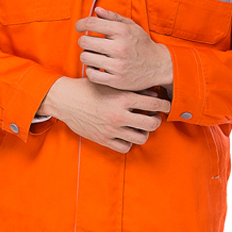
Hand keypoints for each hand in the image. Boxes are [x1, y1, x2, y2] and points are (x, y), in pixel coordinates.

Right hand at [37, 77, 170, 153]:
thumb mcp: (111, 84)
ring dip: (143, 132)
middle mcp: (119, 115)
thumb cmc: (88, 88)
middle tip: (152, 117)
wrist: (65, 99)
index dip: (164, 105)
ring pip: (141, 138)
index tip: (165, 106)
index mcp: (122, 98)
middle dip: (155, 120)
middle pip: (152, 123)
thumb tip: (153, 94)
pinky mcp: (103, 139)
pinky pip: (125, 147)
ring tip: (139, 127)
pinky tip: (126, 135)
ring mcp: (111, 129)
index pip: (154, 103)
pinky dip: (129, 143)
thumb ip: (132, 89)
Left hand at [76, 7, 173, 90]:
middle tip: (89, 42)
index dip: (80, 24)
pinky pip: (91, 74)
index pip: (91, 23)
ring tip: (94, 55)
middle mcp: (119, 47)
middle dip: (84, 40)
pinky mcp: (116, 80)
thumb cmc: (142, 44)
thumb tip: (97, 10)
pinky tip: (97, 66)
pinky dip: (91, 70)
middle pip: (85, 41)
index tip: (79, 27)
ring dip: (87, 55)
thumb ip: (113, 17)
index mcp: (122, 31)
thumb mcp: (131, 26)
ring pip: (85, 57)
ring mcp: (118, 65)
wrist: (159, 66)